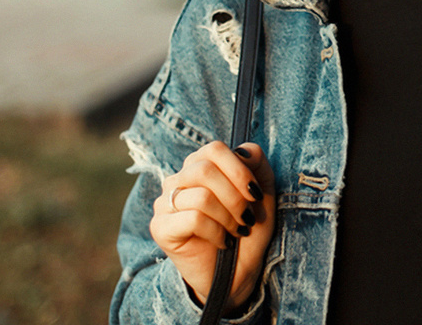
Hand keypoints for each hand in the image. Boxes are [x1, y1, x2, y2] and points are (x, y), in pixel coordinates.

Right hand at [150, 142, 276, 310]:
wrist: (237, 272)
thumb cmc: (247, 228)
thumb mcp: (261, 192)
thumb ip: (257, 163)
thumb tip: (243, 151)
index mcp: (198, 166)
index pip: (214, 149)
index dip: (239, 170)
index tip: (256, 194)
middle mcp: (177, 180)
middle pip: (205, 170)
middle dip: (235, 197)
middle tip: (247, 218)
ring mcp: (164, 204)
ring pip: (201, 197)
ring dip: (228, 217)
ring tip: (237, 230)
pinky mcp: (160, 228)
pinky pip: (193, 219)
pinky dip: (217, 232)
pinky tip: (223, 242)